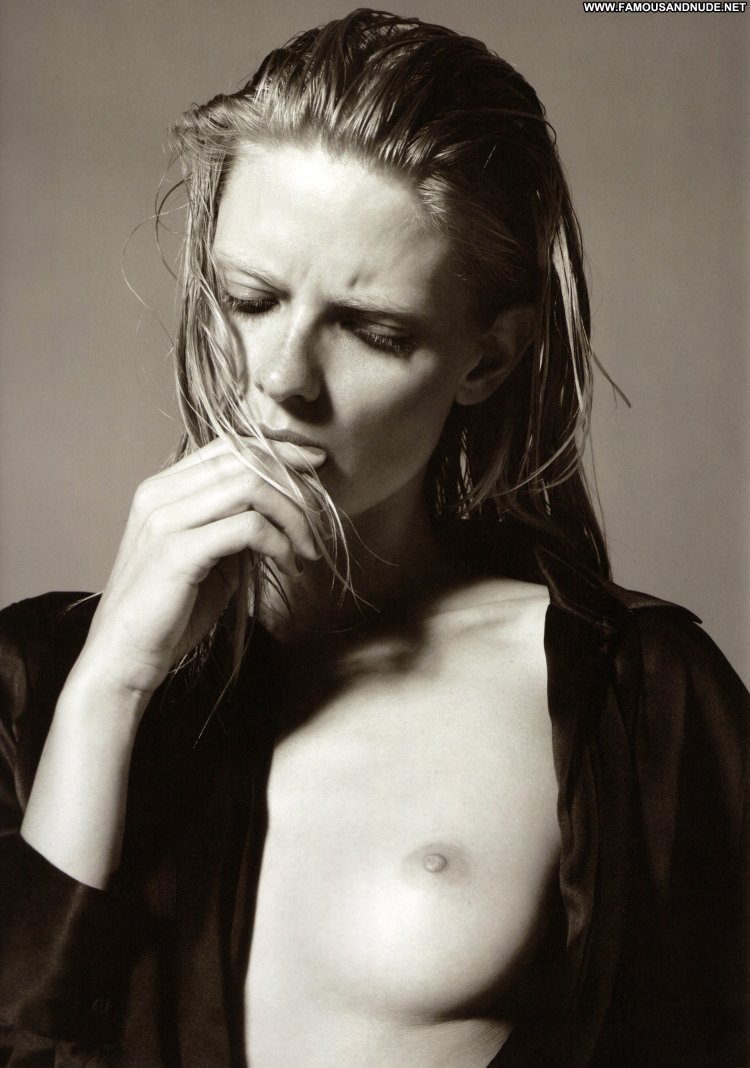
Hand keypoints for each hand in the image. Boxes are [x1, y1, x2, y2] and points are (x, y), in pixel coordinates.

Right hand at [78, 437, 324, 700]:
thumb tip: (286, 505)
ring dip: (292, 516)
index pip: (229, 445)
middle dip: (294, 484)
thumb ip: (235, 523)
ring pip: (250, 487)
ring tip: (307, 550)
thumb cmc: (170, 609)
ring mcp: (166, 520)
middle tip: (318, 518)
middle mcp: (160, 494)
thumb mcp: (209, 554)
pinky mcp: (178, 551)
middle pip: (244, 460)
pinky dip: (280, 543)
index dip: (278, 449)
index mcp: (163, 487)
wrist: (125, 655)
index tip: (315, 465)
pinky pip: (248, 528)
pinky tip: (288, 565)